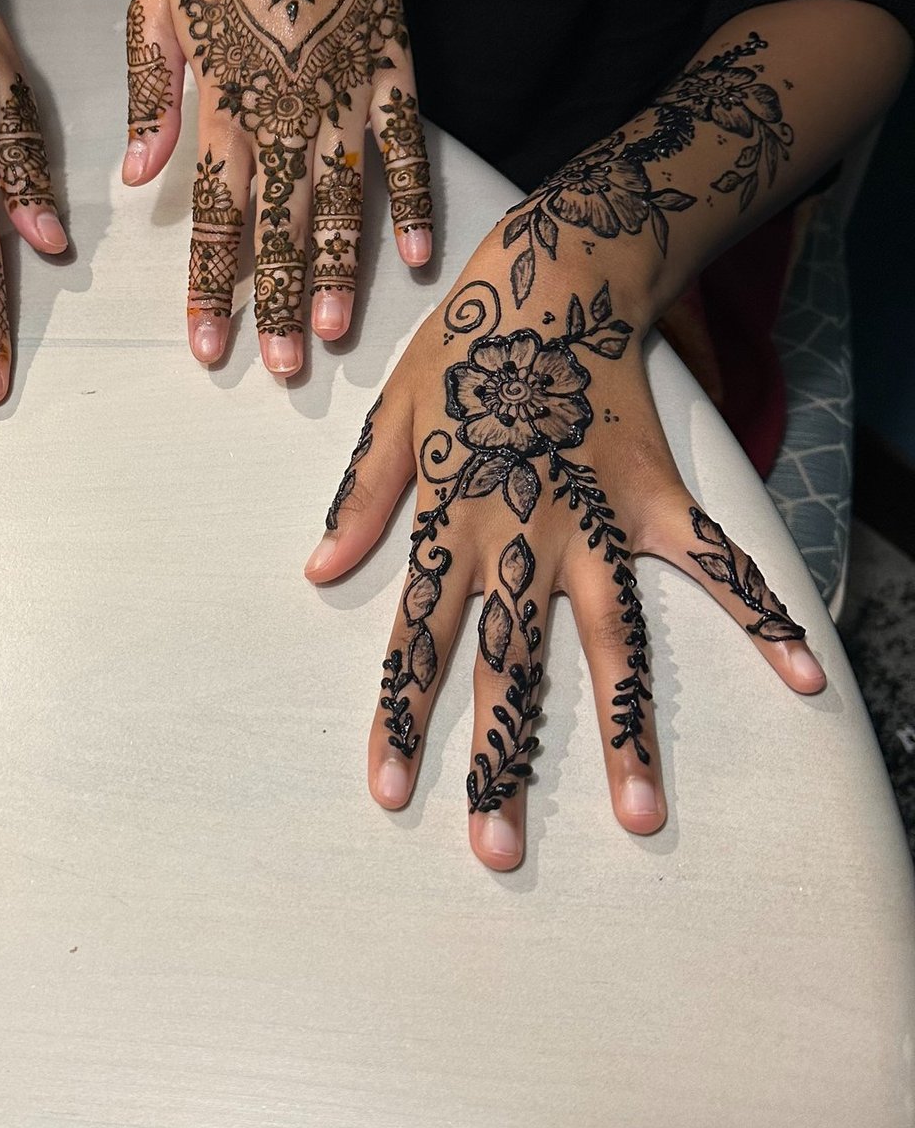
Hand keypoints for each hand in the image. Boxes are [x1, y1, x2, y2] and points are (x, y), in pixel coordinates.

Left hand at [121, 0, 431, 375]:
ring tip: (336, 332)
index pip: (215, 214)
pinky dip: (412, 202)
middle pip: (280, 225)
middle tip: (281, 367)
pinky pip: (407, 146)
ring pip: (343, 199)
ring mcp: (347, 91)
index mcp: (226, 103)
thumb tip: (136, 174)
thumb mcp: (156, 9)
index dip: (213, 284)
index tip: (210, 344)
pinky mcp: (395, 65)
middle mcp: (287, 109)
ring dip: (338, 271)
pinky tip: (415, 259)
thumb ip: (151, 97)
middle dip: (277, 302)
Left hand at [305, 248, 825, 869]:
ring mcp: (596, 525)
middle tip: (497, 853)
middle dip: (502, 764)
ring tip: (641, 816)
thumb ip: (361, 499)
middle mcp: (524, 540)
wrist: (556, 274)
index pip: (417, 639)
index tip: (391, 793)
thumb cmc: (465, 345)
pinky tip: (808, 679)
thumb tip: (319, 574)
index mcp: (452, 524)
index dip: (401, 718)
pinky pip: (717, 566)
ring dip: (626, 731)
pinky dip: (763, 617)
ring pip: (613, 644)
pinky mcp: (656, 499)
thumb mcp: (393, 414)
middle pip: (510, 669)